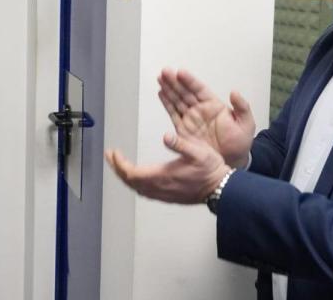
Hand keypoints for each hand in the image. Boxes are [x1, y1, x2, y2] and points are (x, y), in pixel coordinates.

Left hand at [105, 133, 229, 203]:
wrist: (221, 188)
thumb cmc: (210, 169)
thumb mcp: (198, 151)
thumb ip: (180, 144)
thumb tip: (165, 136)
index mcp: (163, 176)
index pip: (131, 173)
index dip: (119, 163)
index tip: (114, 152)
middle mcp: (159, 187)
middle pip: (129, 181)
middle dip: (117, 168)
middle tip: (110, 156)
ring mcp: (163, 193)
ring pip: (136, 187)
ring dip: (125, 176)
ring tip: (118, 164)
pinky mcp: (167, 196)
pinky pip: (144, 192)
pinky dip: (135, 183)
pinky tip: (135, 176)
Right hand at [157, 68, 254, 168]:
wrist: (232, 160)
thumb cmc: (240, 142)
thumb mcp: (246, 124)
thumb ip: (242, 107)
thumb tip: (234, 92)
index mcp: (214, 105)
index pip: (199, 89)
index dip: (190, 81)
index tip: (180, 72)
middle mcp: (200, 109)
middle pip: (185, 92)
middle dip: (174, 81)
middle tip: (165, 71)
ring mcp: (191, 118)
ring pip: (177, 100)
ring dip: (168, 89)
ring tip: (160, 78)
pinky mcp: (184, 129)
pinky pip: (173, 114)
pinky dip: (166, 103)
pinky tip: (161, 93)